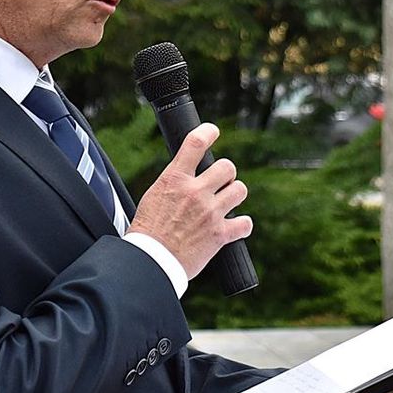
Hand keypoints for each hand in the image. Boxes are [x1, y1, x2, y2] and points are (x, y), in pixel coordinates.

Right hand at [127, 123, 251, 278]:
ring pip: (240, 190)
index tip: (213, 131)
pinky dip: (242, 226)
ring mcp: (210, 212)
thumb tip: (185, 172)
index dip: (208, 131)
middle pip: (227, 166)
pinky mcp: (220, 234)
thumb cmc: (148, 231)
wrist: (150, 261)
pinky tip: (235, 227)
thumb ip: (175, 181)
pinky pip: (245, 223)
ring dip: (234, 195)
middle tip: (219, 183)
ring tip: (226, 202)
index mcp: (175, 179)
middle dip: (225, 174)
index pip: (195, 143)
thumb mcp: (154, 195)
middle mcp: (196, 192)